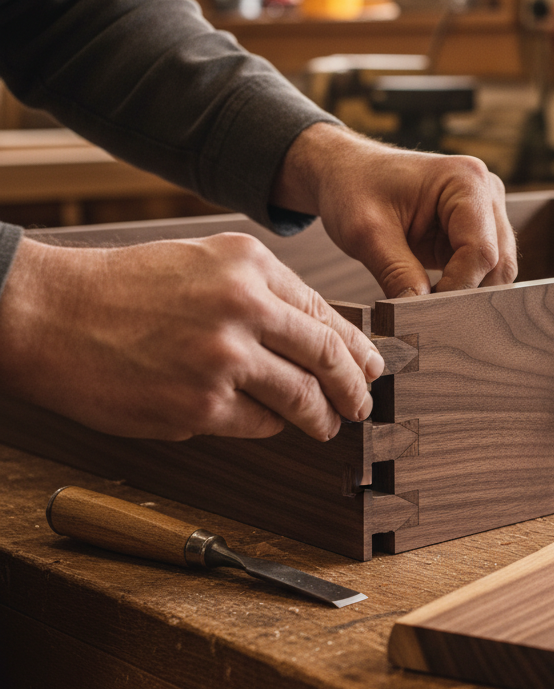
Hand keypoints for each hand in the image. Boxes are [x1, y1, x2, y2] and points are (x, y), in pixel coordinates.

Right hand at [0, 234, 384, 439]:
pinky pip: (258, 424)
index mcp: (248, 266)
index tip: (370, 365)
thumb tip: (317, 336)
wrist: (49, 314)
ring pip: (300, 398)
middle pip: (327, 356)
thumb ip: (259, 292)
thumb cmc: (122, 288)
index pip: (324, 313)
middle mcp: (243, 307)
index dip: (355, 347)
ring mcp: (222, 359)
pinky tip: (268, 424)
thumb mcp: (200, 262)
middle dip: (355, 388)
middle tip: (363, 404)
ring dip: (321, 417)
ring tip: (326, 425)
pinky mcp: (199, 406)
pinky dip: (269, 427)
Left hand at [274, 123, 517, 296]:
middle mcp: (487, 193)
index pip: (482, 251)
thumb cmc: (353, 188)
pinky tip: (432, 295)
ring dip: (465, 293)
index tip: (422, 309)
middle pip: (499, 264)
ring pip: (496, 271)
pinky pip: (482, 271)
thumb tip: (417, 316)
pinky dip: (461, 288)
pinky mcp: (477, 230)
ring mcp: (486, 212)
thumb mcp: (367, 233)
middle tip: (426, 315)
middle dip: (465, 294)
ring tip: (426, 304)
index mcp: (466, 181)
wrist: (345, 172)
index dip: (457, 288)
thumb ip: (397, 274)